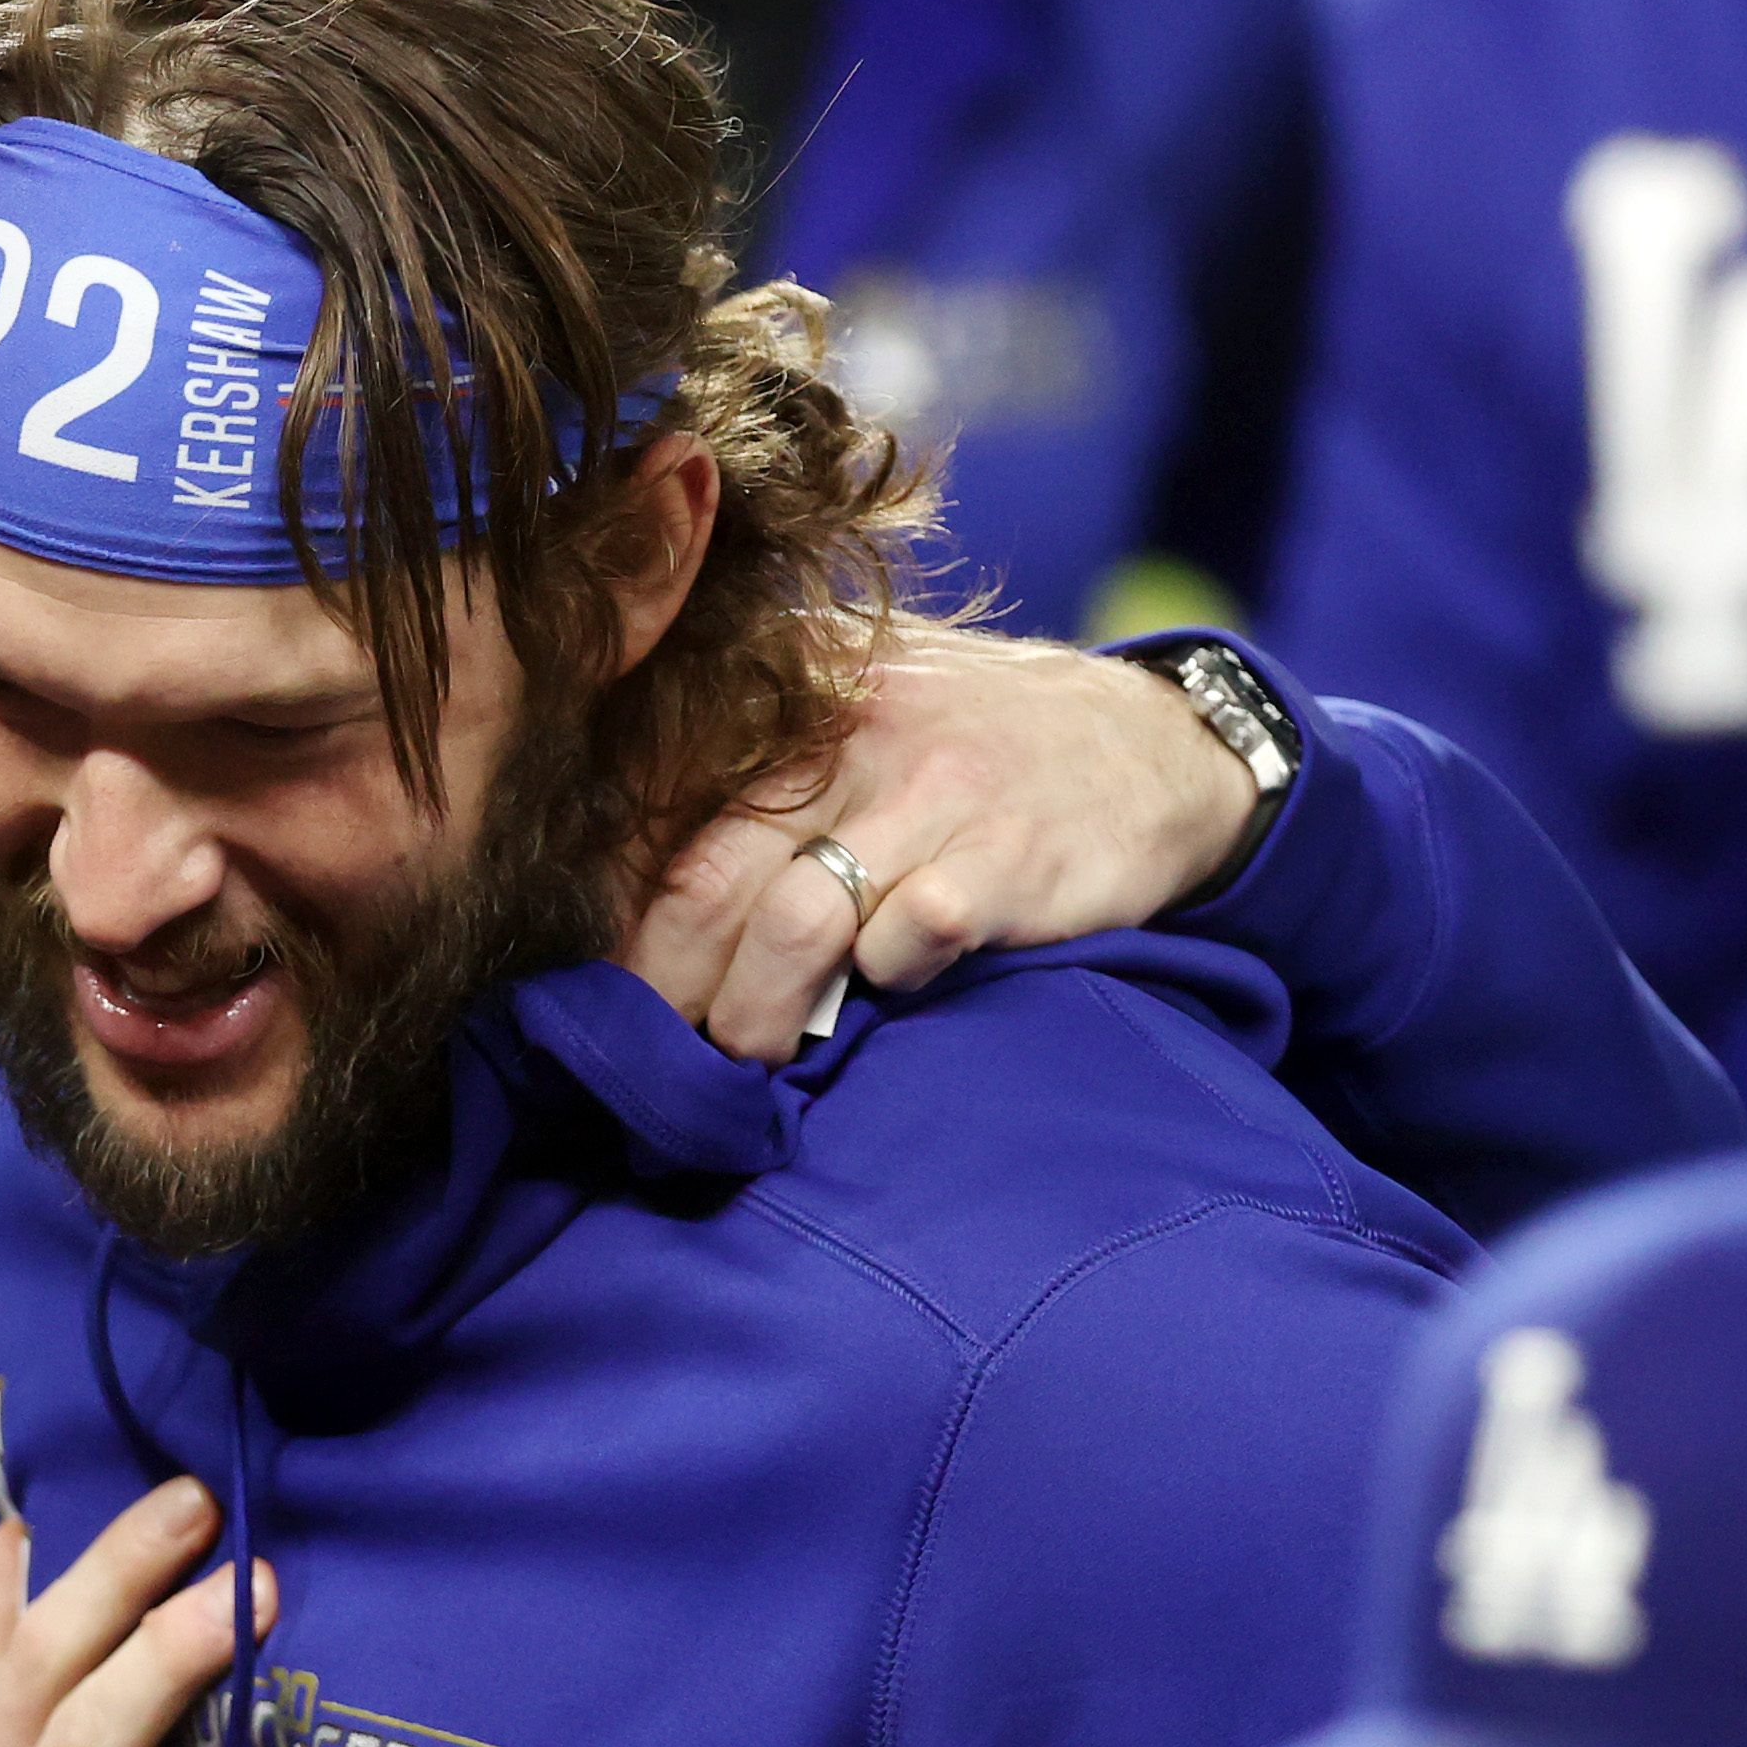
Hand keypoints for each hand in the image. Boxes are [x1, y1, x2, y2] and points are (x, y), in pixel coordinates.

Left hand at [616, 622, 1264, 1061]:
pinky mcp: (1004, 857)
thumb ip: (754, 772)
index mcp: (795, 687)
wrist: (1157, 748)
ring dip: (755, 1017)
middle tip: (647, 1053)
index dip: (611, 901)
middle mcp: (852, 725)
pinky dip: (881, 986)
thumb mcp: (860, 713)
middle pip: (707, 877)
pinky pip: (906, 943)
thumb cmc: (974, 751)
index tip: (589, 976)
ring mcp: (933, 788)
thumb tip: (622, 886)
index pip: (658, 795)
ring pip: (793, 926)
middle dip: (664, 986)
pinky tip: (882, 999)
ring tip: (745, 1059)